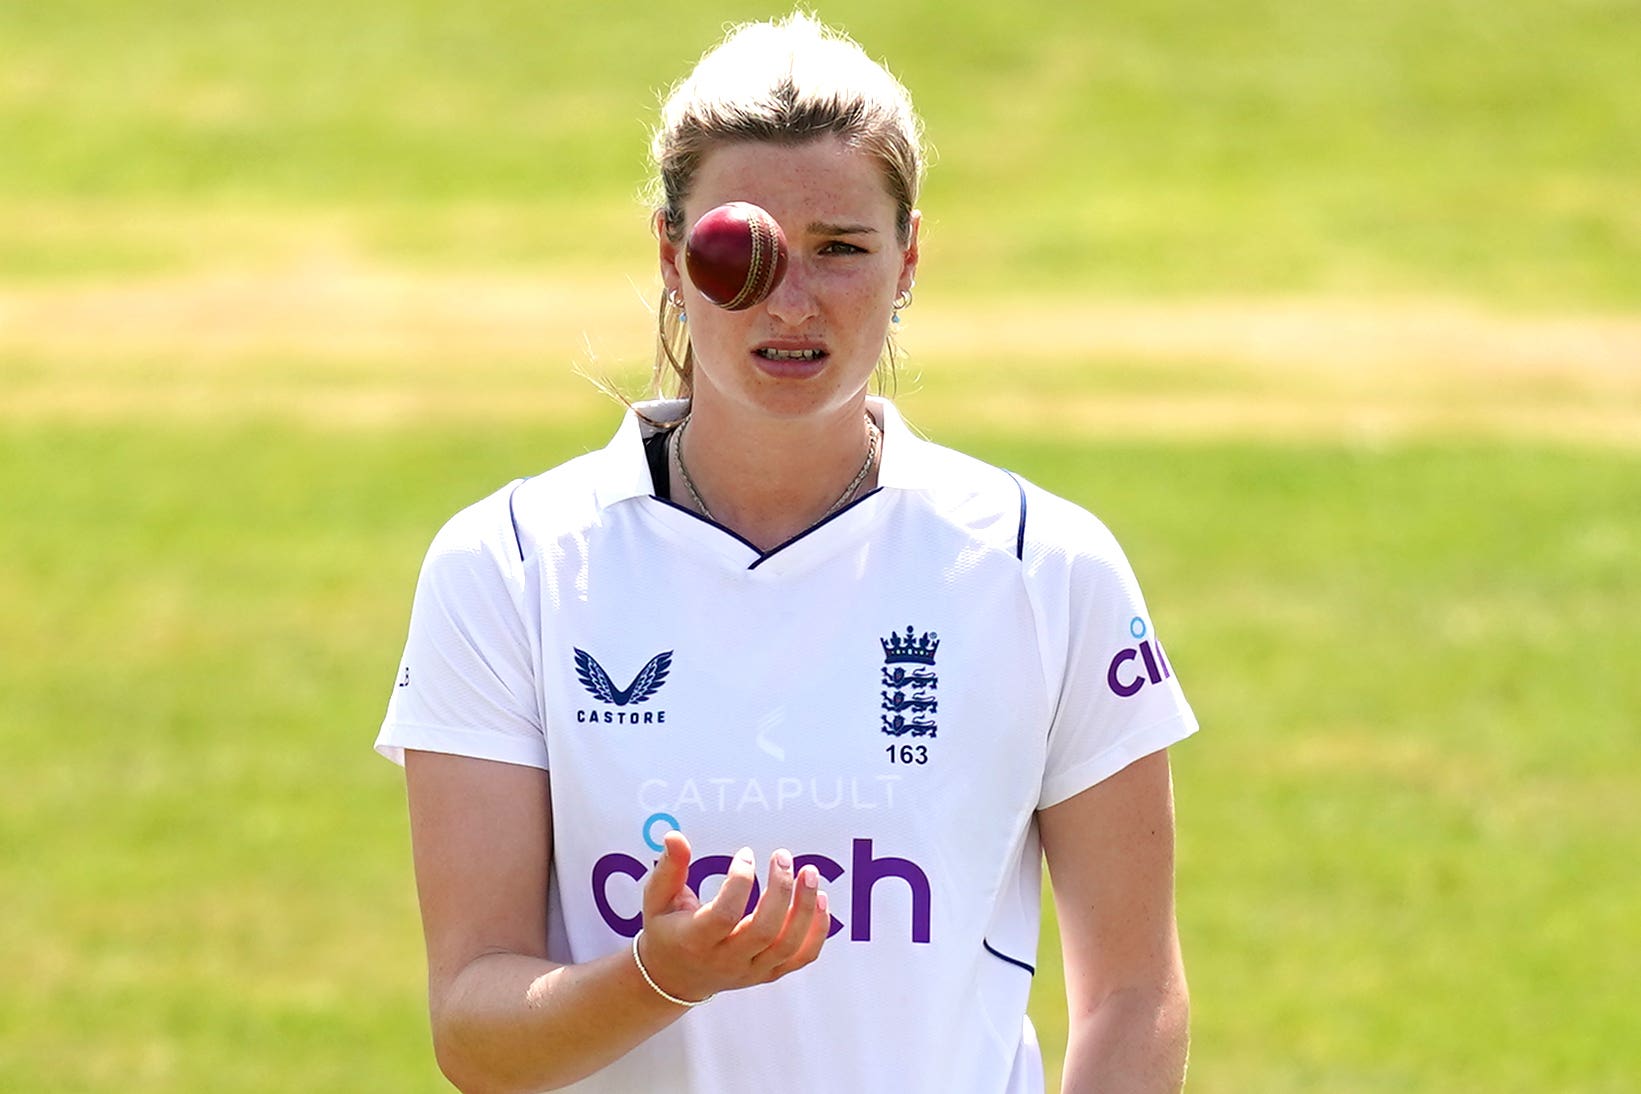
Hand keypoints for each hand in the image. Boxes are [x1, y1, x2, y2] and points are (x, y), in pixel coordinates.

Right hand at [638, 830, 829, 1002]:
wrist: (674, 978)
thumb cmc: (666, 931)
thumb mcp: (657, 899)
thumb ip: (669, 867)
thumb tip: (675, 835)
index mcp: (695, 941)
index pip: (724, 915)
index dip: (739, 882)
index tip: (746, 854)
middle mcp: (725, 961)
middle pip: (763, 931)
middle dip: (779, 890)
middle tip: (783, 856)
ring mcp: (750, 971)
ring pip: (788, 946)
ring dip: (805, 909)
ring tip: (810, 873)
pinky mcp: (768, 974)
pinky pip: (802, 957)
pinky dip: (817, 930)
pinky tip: (822, 899)